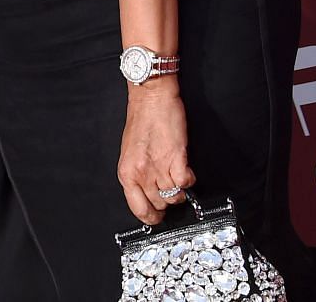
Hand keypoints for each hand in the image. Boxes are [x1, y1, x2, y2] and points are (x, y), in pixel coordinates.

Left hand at [119, 82, 193, 223]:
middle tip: (168, 185)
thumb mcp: (130, 153)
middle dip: (167, 200)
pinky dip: (189, 179)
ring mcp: (158, 167)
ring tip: (176, 173)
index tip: (158, 216)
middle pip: (159, 205)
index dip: (151, 217)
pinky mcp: (176, 159)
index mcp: (126, 173)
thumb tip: (147, 194)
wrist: (151, 98)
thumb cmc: (141, 122)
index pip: (138, 210)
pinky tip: (185, 168)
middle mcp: (141, 173)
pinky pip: (186, 183)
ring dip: (179, 188)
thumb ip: (137, 175)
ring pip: (175, 196)